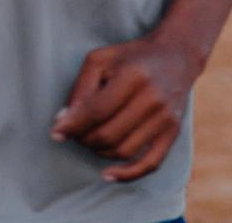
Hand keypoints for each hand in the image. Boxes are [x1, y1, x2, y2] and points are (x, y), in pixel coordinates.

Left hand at [51, 36, 200, 182]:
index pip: (97, 110)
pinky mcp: (173, 132)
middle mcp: (152, 99)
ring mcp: (165, 118)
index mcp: (133, 76)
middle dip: (84, 139)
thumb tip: (63, 121)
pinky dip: (128, 175)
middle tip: (74, 134)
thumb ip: (80, 89)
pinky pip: (151, 164)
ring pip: (124, 151)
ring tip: (89, 141)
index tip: (56, 132)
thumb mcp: (100, 60)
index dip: (73, 125)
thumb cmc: (130, 57)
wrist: (175, 56)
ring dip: (99, 152)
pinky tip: (108, 175)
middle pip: (109, 134)